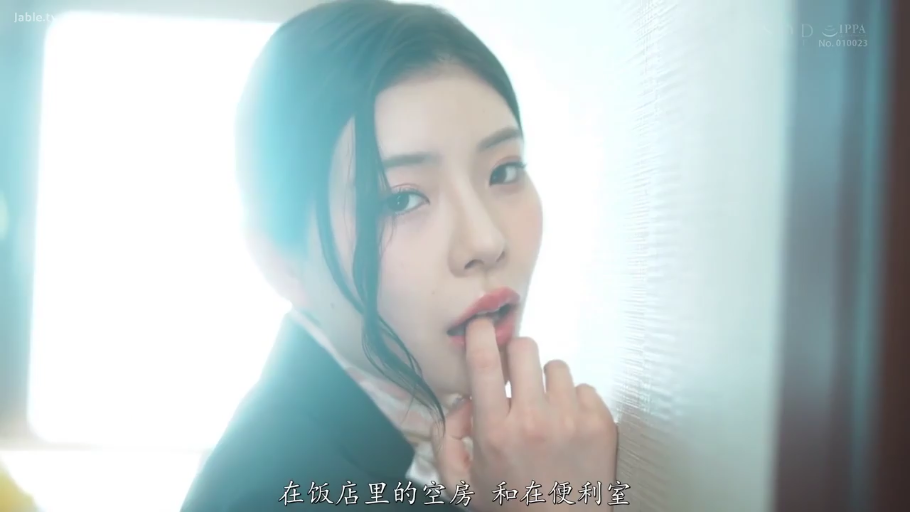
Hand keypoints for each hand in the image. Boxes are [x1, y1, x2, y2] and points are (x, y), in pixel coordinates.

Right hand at [434, 318, 617, 511]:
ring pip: (556, 367)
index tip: (480, 325)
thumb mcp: (462, 485)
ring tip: (546, 411)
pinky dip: (575, 402)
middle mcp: (534, 420)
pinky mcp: (601, 424)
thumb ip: (446, 441)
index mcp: (495, 432)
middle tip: (515, 377)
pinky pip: (585, 387)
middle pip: (524, 348)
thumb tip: (460, 402)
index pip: (484, 363)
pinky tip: (569, 427)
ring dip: (547, 383)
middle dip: (515, 356)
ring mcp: (572, 420)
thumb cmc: (511, 506)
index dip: (479, 333)